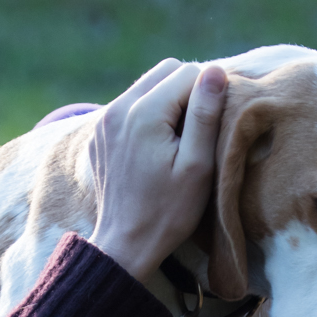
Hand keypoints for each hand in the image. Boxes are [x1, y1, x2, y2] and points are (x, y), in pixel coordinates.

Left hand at [88, 59, 227, 283]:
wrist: (125, 246)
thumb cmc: (168, 212)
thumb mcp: (197, 166)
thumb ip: (205, 114)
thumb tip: (216, 71)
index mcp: (143, 112)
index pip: (190, 72)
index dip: (210, 94)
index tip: (215, 126)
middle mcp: (118, 108)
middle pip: (166, 70)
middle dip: (189, 90)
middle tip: (200, 130)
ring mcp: (105, 121)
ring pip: (148, 85)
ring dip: (169, 101)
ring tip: (180, 140)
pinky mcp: (100, 134)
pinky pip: (131, 106)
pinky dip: (149, 115)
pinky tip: (157, 148)